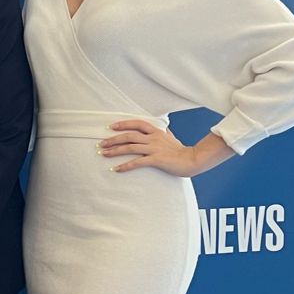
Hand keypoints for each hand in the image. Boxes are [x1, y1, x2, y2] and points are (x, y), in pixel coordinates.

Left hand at [99, 120, 228, 176]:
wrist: (192, 160)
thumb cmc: (181, 150)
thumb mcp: (171, 137)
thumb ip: (164, 133)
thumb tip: (163, 129)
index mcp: (156, 132)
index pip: (137, 124)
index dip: (123, 124)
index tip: (110, 127)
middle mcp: (153, 138)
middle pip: (129, 136)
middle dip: (113, 139)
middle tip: (101, 143)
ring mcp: (154, 149)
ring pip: (130, 147)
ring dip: (115, 150)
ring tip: (103, 154)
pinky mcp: (156, 160)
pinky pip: (137, 162)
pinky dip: (125, 166)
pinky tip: (116, 169)